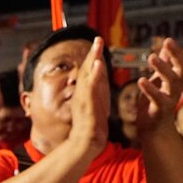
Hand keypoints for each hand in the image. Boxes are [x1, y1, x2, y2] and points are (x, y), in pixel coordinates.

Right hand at [70, 36, 109, 151]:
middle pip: (87, 69)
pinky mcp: (86, 104)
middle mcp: (82, 93)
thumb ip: (97, 95)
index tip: (98, 45)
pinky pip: (90, 86)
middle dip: (93, 53)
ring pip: (88, 74)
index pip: (90, 72)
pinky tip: (98, 64)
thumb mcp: (96, 108)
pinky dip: (94, 74)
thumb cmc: (92, 129)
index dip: (94, 58)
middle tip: (98, 38)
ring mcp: (83, 98)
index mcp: (86, 93)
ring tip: (98, 44)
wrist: (85, 143)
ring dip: (93, 58)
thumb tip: (100, 86)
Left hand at [136, 29, 182, 137]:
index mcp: (177, 78)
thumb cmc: (156, 102)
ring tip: (151, 56)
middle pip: (182, 67)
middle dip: (176, 54)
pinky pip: (157, 98)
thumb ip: (164, 63)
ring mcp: (171, 97)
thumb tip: (166, 44)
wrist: (154, 129)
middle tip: (168, 40)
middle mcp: (177, 86)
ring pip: (172, 81)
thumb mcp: (159, 80)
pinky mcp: (161, 109)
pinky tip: (142, 80)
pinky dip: (150, 89)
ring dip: (162, 68)